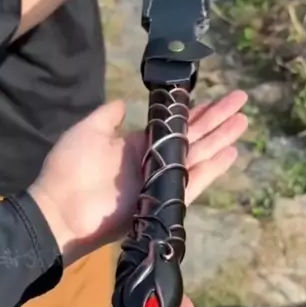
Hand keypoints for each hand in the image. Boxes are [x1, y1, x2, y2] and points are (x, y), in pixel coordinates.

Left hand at [29, 92, 247, 264]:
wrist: (61, 209)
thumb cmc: (70, 169)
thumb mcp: (88, 131)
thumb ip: (108, 117)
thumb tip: (125, 103)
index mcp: (137, 144)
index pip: (174, 125)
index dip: (195, 111)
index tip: (215, 97)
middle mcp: (154, 160)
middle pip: (194, 136)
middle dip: (218, 119)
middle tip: (242, 101)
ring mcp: (161, 179)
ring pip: (199, 155)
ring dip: (222, 138)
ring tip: (244, 121)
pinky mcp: (164, 198)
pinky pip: (193, 183)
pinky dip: (212, 169)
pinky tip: (231, 154)